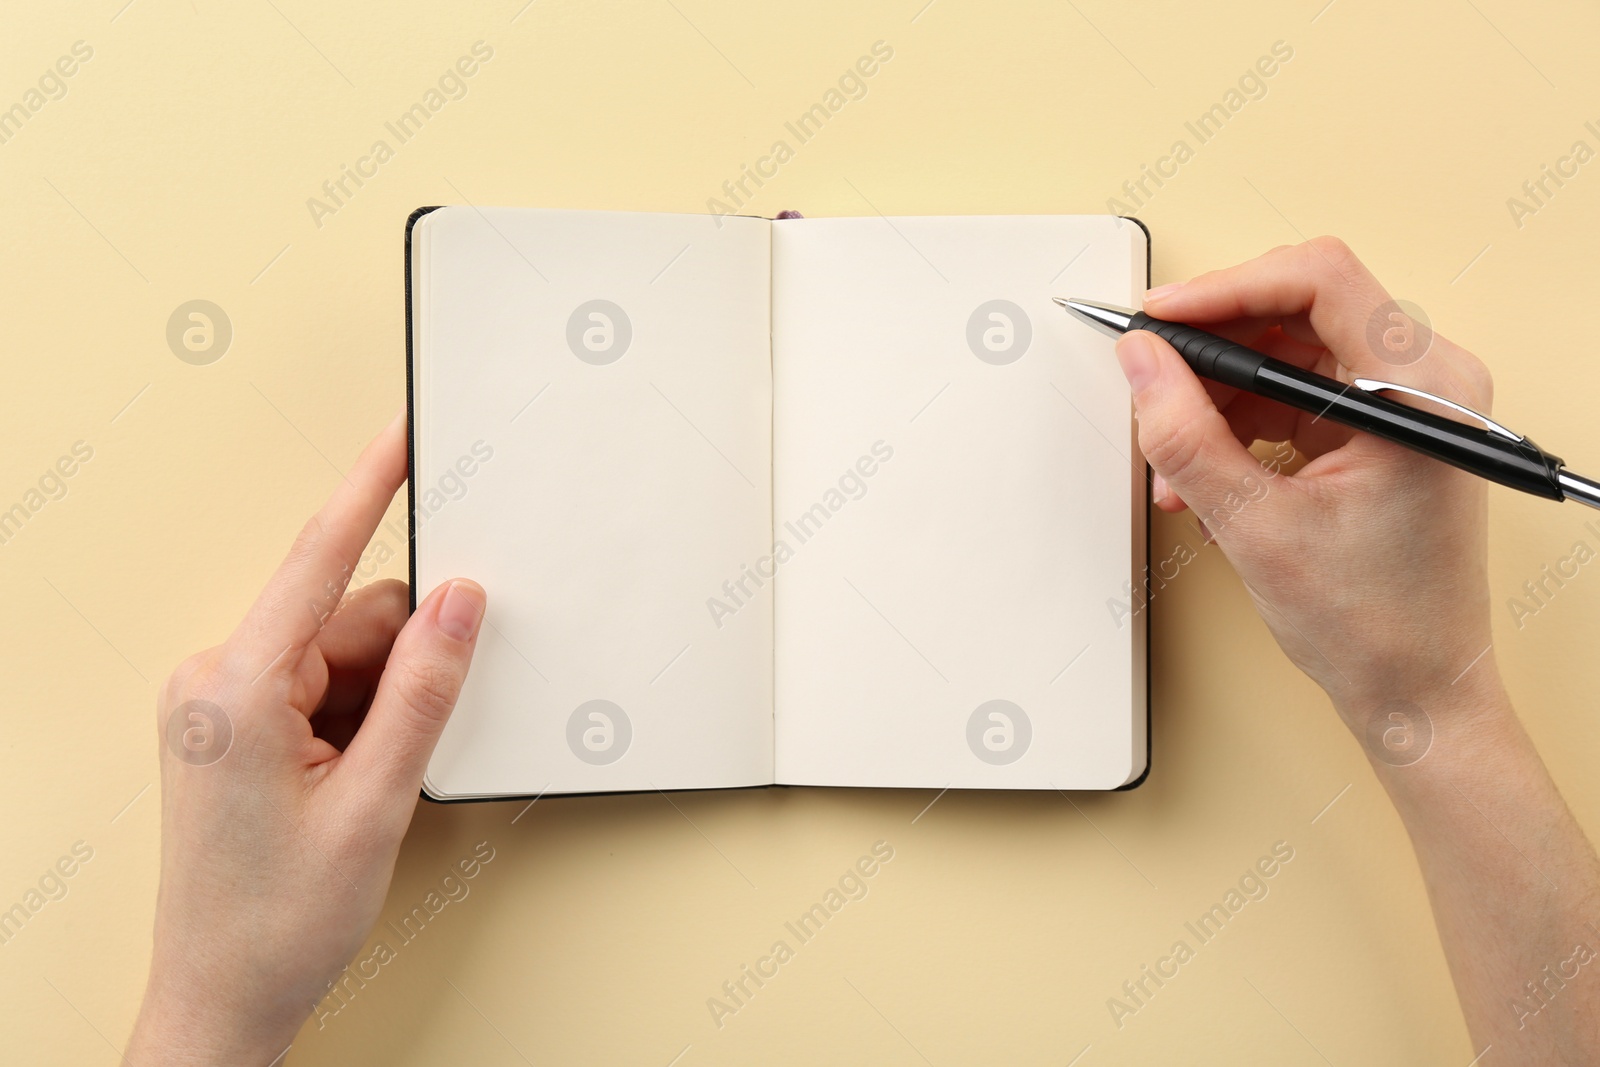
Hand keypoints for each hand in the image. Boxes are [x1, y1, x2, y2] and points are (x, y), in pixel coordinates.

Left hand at [126, 411, 485, 1065]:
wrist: (225, 999)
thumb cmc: (277, 920)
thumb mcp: (375, 803)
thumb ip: (423, 689)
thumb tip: (460, 602)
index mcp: (234, 690)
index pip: (317, 561)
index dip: (368, 490)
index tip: (401, 435)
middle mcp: (218, 683)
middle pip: (348, 620)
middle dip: (401, 665)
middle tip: (416, 741)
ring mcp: (225, 705)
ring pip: (345, 656)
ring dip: (382, 704)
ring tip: (373, 787)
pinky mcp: (239, 726)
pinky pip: (325, 686)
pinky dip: (363, 719)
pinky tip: (360, 780)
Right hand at [1118, 237, 1499, 722]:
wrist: (1417, 689)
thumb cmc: (1377, 624)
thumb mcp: (1255, 526)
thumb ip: (1186, 435)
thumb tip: (1141, 363)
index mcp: (1422, 392)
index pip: (1319, 281)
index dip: (1225, 288)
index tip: (1160, 317)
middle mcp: (1428, 383)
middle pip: (1300, 310)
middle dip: (1214, 349)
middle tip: (1152, 376)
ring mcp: (1407, 405)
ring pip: (1290, 353)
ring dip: (1220, 395)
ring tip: (1175, 459)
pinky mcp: (1383, 428)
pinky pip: (1298, 393)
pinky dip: (1242, 422)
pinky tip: (1205, 472)